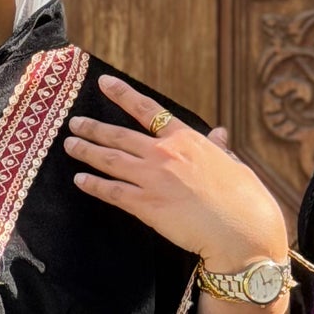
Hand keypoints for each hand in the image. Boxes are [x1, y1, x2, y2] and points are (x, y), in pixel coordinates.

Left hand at [64, 75, 289, 271]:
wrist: (241, 230)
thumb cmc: (245, 199)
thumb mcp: (233, 164)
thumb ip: (219, 148)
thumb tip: (219, 133)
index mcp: (187, 140)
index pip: (148, 110)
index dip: (123, 95)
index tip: (104, 83)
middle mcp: (165, 154)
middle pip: (119, 135)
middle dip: (94, 128)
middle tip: (74, 123)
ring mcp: (153, 179)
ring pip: (110, 160)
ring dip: (87, 151)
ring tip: (69, 145)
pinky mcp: (146, 205)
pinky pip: (112, 191)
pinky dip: (93, 184)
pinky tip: (80, 180)